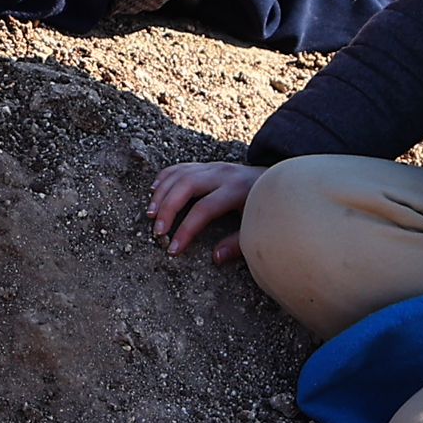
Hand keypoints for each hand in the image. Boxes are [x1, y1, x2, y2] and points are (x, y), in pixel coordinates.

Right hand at [146, 160, 260, 259]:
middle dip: (168, 208)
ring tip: (150, 214)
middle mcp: (222, 174)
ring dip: (161, 194)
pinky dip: (164, 178)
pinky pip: (180, 167)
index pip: (203, 209)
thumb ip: (238, 242)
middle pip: (186, 186)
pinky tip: (153, 191)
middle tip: (157, 230)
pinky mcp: (206, 165)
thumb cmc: (264, 206)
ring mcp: (212, 167)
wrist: (273, 178)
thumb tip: (216, 256)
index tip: (174, 248)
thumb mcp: (257, 225)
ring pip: (179, 175)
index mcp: (236, 190)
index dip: (186, 229)